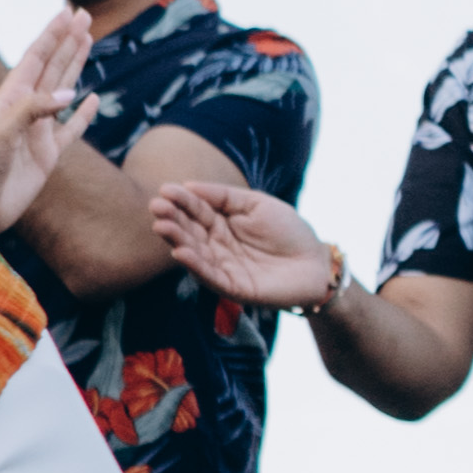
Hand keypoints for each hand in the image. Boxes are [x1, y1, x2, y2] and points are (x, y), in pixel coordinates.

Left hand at [0, 8, 100, 233]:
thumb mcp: (1, 134)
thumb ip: (33, 110)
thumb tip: (72, 94)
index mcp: (10, 99)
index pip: (36, 58)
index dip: (53, 35)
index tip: (69, 12)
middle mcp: (25, 110)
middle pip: (52, 67)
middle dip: (68, 41)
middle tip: (84, 15)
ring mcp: (37, 132)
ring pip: (63, 90)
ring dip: (76, 65)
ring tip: (88, 42)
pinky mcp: (47, 156)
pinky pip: (71, 130)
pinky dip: (84, 114)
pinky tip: (93, 99)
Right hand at [149, 177, 345, 310]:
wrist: (316, 262)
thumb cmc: (288, 230)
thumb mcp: (256, 204)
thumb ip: (224, 196)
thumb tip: (189, 185)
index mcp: (221, 223)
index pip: (196, 210)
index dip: (181, 200)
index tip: (164, 190)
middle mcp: (216, 245)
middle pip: (189, 231)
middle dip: (172, 219)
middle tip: (156, 207)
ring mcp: (223, 266)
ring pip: (194, 253)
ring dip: (177, 241)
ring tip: (162, 226)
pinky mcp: (233, 287)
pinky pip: (211, 277)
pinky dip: (195, 266)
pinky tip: (180, 253)